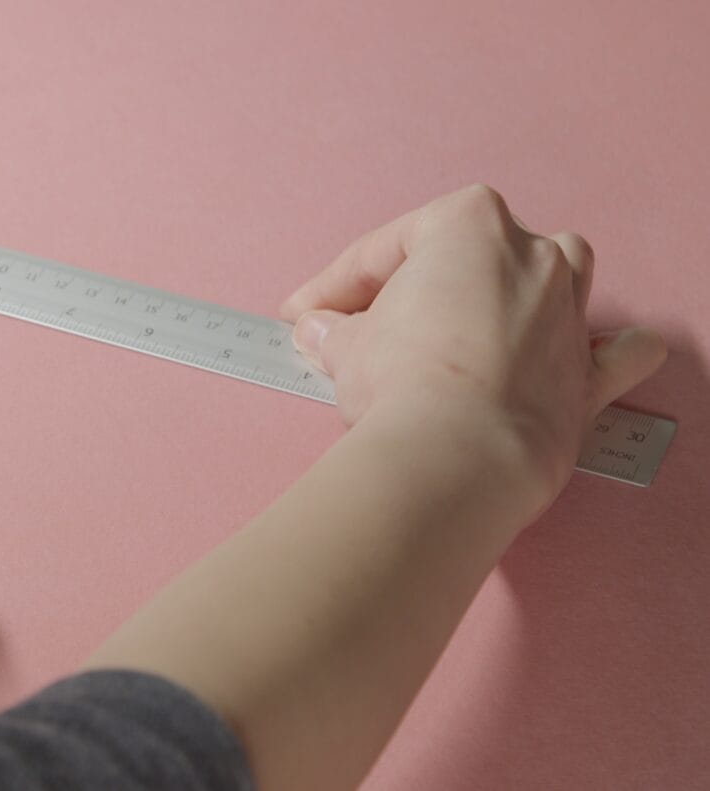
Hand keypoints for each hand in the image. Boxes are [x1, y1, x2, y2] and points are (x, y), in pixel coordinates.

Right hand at [280, 185, 664, 503]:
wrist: (454, 455)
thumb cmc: (404, 382)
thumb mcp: (345, 344)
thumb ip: (336, 330)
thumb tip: (321, 332)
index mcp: (470, 224)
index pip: (385, 250)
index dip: (332, 285)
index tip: (304, 314)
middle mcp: (532, 255)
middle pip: (468, 259)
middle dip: (418, 290)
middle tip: (364, 329)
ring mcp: (568, 312)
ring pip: (556, 276)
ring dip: (518, 291)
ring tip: (471, 322)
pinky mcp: (589, 374)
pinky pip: (616, 352)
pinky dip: (609, 352)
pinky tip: (590, 353)